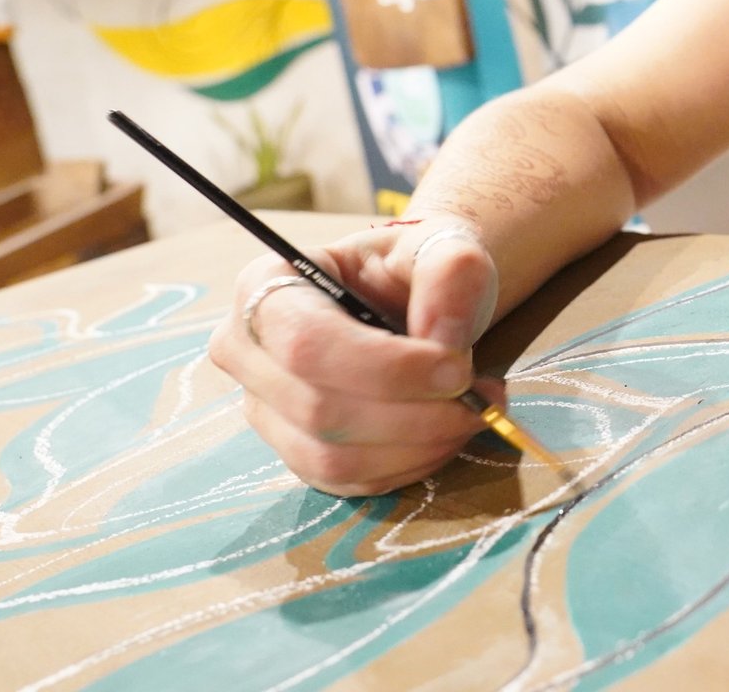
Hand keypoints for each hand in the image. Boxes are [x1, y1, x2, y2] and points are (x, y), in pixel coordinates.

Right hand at [206, 218, 503, 495]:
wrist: (417, 295)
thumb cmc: (418, 266)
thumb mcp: (444, 246)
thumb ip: (451, 275)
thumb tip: (442, 343)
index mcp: (267, 285)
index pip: (306, 344)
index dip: (385, 368)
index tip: (457, 370)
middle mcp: (248, 352)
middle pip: (319, 410)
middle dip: (415, 413)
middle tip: (481, 397)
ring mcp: (266, 410)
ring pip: (333, 458)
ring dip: (418, 445)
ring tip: (474, 412)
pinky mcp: (298, 453)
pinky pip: (350, 482)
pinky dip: (411, 465)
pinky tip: (448, 432)